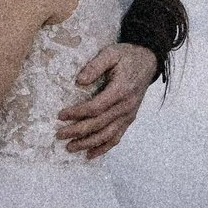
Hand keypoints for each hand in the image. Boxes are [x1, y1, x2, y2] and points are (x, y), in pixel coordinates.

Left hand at [58, 43, 159, 158]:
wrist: (148, 61)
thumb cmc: (127, 56)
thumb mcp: (111, 53)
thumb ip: (95, 66)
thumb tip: (79, 81)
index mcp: (121, 90)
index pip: (95, 107)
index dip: (77, 113)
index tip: (61, 115)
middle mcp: (126, 106)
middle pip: (99, 124)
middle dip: (78, 131)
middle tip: (59, 135)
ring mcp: (128, 115)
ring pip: (107, 135)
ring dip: (88, 143)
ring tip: (70, 147)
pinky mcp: (129, 119)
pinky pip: (117, 137)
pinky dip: (104, 148)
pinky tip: (90, 154)